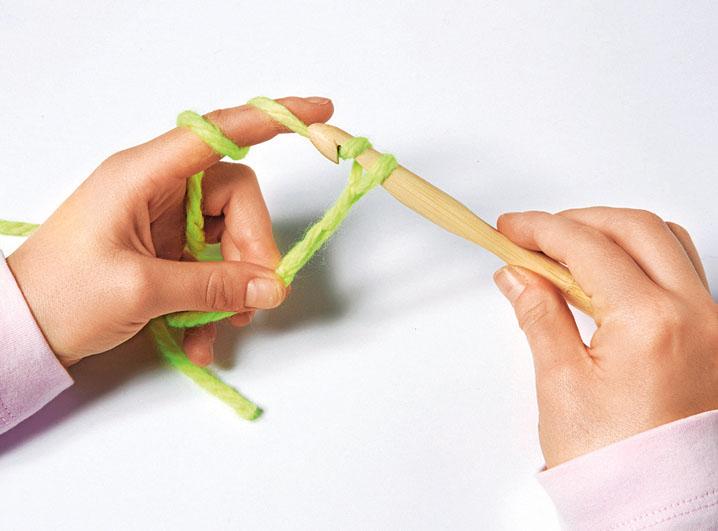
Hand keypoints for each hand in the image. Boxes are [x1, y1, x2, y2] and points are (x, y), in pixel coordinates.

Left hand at [7, 96, 333, 367]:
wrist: (21, 330)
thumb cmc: (62, 294)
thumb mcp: (142, 289)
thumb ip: (214, 286)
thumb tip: (274, 287)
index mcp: (144, 175)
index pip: (220, 132)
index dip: (273, 118)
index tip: (320, 113)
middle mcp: (157, 189)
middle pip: (235, 200)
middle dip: (251, 250)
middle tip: (254, 297)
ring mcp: (162, 220)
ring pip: (227, 238)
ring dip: (234, 285)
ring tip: (225, 327)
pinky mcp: (164, 250)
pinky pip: (208, 267)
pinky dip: (213, 301)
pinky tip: (203, 338)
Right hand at [493, 207, 717, 466]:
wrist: (658, 506)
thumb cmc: (615, 463)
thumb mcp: (561, 383)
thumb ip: (539, 315)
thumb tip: (518, 274)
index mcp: (652, 323)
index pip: (588, 246)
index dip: (542, 229)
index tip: (511, 229)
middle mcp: (695, 315)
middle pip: (635, 228)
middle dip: (578, 221)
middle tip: (535, 236)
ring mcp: (712, 324)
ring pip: (665, 243)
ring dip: (613, 235)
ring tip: (568, 255)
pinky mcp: (714, 337)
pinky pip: (680, 273)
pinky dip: (639, 259)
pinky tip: (606, 279)